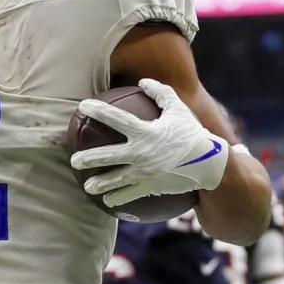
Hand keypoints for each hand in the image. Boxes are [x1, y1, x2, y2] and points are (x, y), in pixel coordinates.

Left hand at [70, 78, 228, 208]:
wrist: (210, 164)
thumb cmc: (192, 134)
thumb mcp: (179, 110)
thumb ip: (160, 93)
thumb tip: (143, 82)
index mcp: (145, 132)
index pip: (116, 119)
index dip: (98, 111)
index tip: (82, 106)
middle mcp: (141, 153)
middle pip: (107, 156)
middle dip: (87, 158)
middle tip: (73, 160)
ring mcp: (145, 173)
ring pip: (115, 180)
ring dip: (99, 184)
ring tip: (87, 186)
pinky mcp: (151, 187)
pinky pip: (130, 194)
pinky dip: (118, 198)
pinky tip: (108, 201)